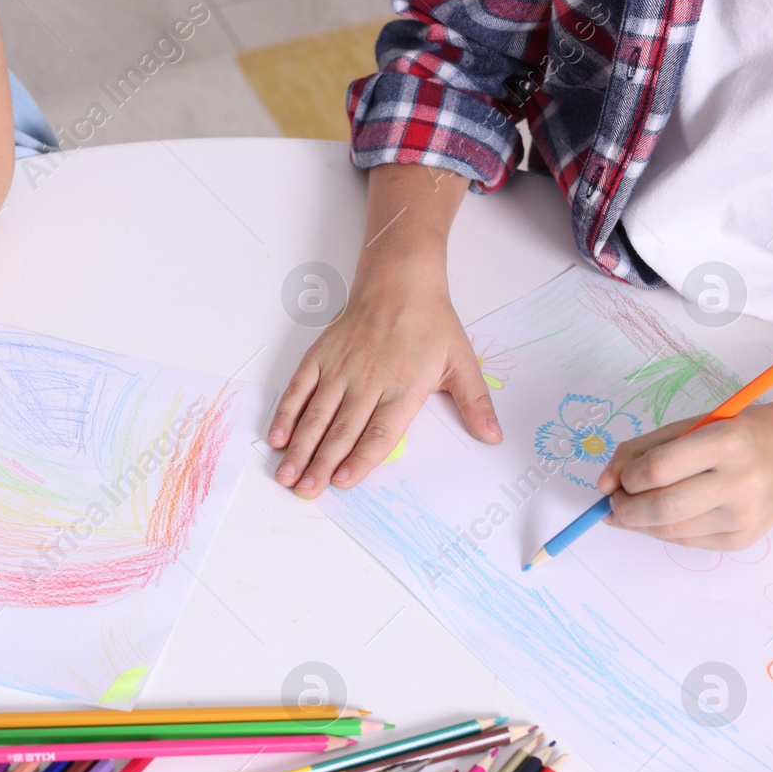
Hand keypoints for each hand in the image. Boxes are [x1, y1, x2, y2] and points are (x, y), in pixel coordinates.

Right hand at [267, 278, 501, 496]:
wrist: (400, 280)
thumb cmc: (431, 323)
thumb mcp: (462, 362)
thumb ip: (475, 403)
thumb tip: (494, 437)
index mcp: (402, 388)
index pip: (378, 433)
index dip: (360, 459)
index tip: (343, 482)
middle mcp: (367, 382)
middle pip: (341, 431)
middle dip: (321, 465)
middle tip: (307, 491)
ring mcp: (340, 369)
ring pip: (316, 415)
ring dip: (300, 448)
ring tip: (287, 475)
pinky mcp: (321, 356)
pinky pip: (299, 389)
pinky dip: (287, 413)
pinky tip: (278, 437)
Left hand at [598, 402, 772, 549]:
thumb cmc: (734, 434)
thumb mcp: (688, 427)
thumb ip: (640, 451)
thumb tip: (602, 486)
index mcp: (727, 442)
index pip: (659, 469)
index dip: (627, 478)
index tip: (620, 478)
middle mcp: (742, 481)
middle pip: (662, 508)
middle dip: (624, 509)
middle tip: (614, 502)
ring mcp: (745, 515)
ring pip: (669, 531)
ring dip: (638, 523)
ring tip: (633, 507)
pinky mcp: (743, 540)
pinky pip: (685, 541)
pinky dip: (662, 531)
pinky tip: (662, 516)